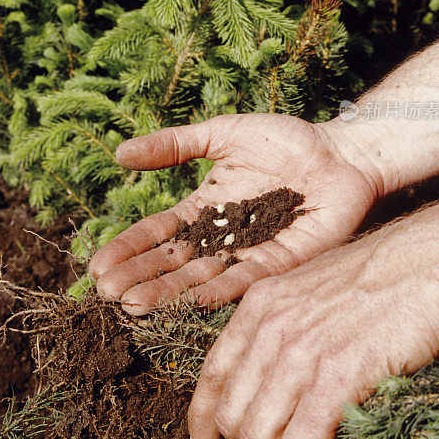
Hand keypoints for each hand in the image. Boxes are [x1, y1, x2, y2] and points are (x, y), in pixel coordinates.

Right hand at [89, 113, 381, 312]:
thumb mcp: (221, 134)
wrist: (341, 152)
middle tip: (107, 293)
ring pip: (201, 277)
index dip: (128, 248)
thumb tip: (119, 153)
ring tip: (133, 304)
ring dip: (167, 291)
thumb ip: (174, 145)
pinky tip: (192, 299)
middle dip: (139, 277)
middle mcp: (222, 236)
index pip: (158, 233)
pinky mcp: (281, 263)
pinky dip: (219, 290)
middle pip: (173, 262)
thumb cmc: (284, 139)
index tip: (97, 266)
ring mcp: (249, 252)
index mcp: (204, 208)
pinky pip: (246, 279)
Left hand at [188, 196, 438, 438]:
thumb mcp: (307, 287)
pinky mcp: (337, 374)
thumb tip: (268, 379)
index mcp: (259, 303)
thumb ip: (279, 324)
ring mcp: (301, 350)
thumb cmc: (375, 274)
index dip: (201, 420)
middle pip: (230, 416)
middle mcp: (271, 327)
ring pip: (259, 436)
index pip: (211, 375)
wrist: (425, 261)